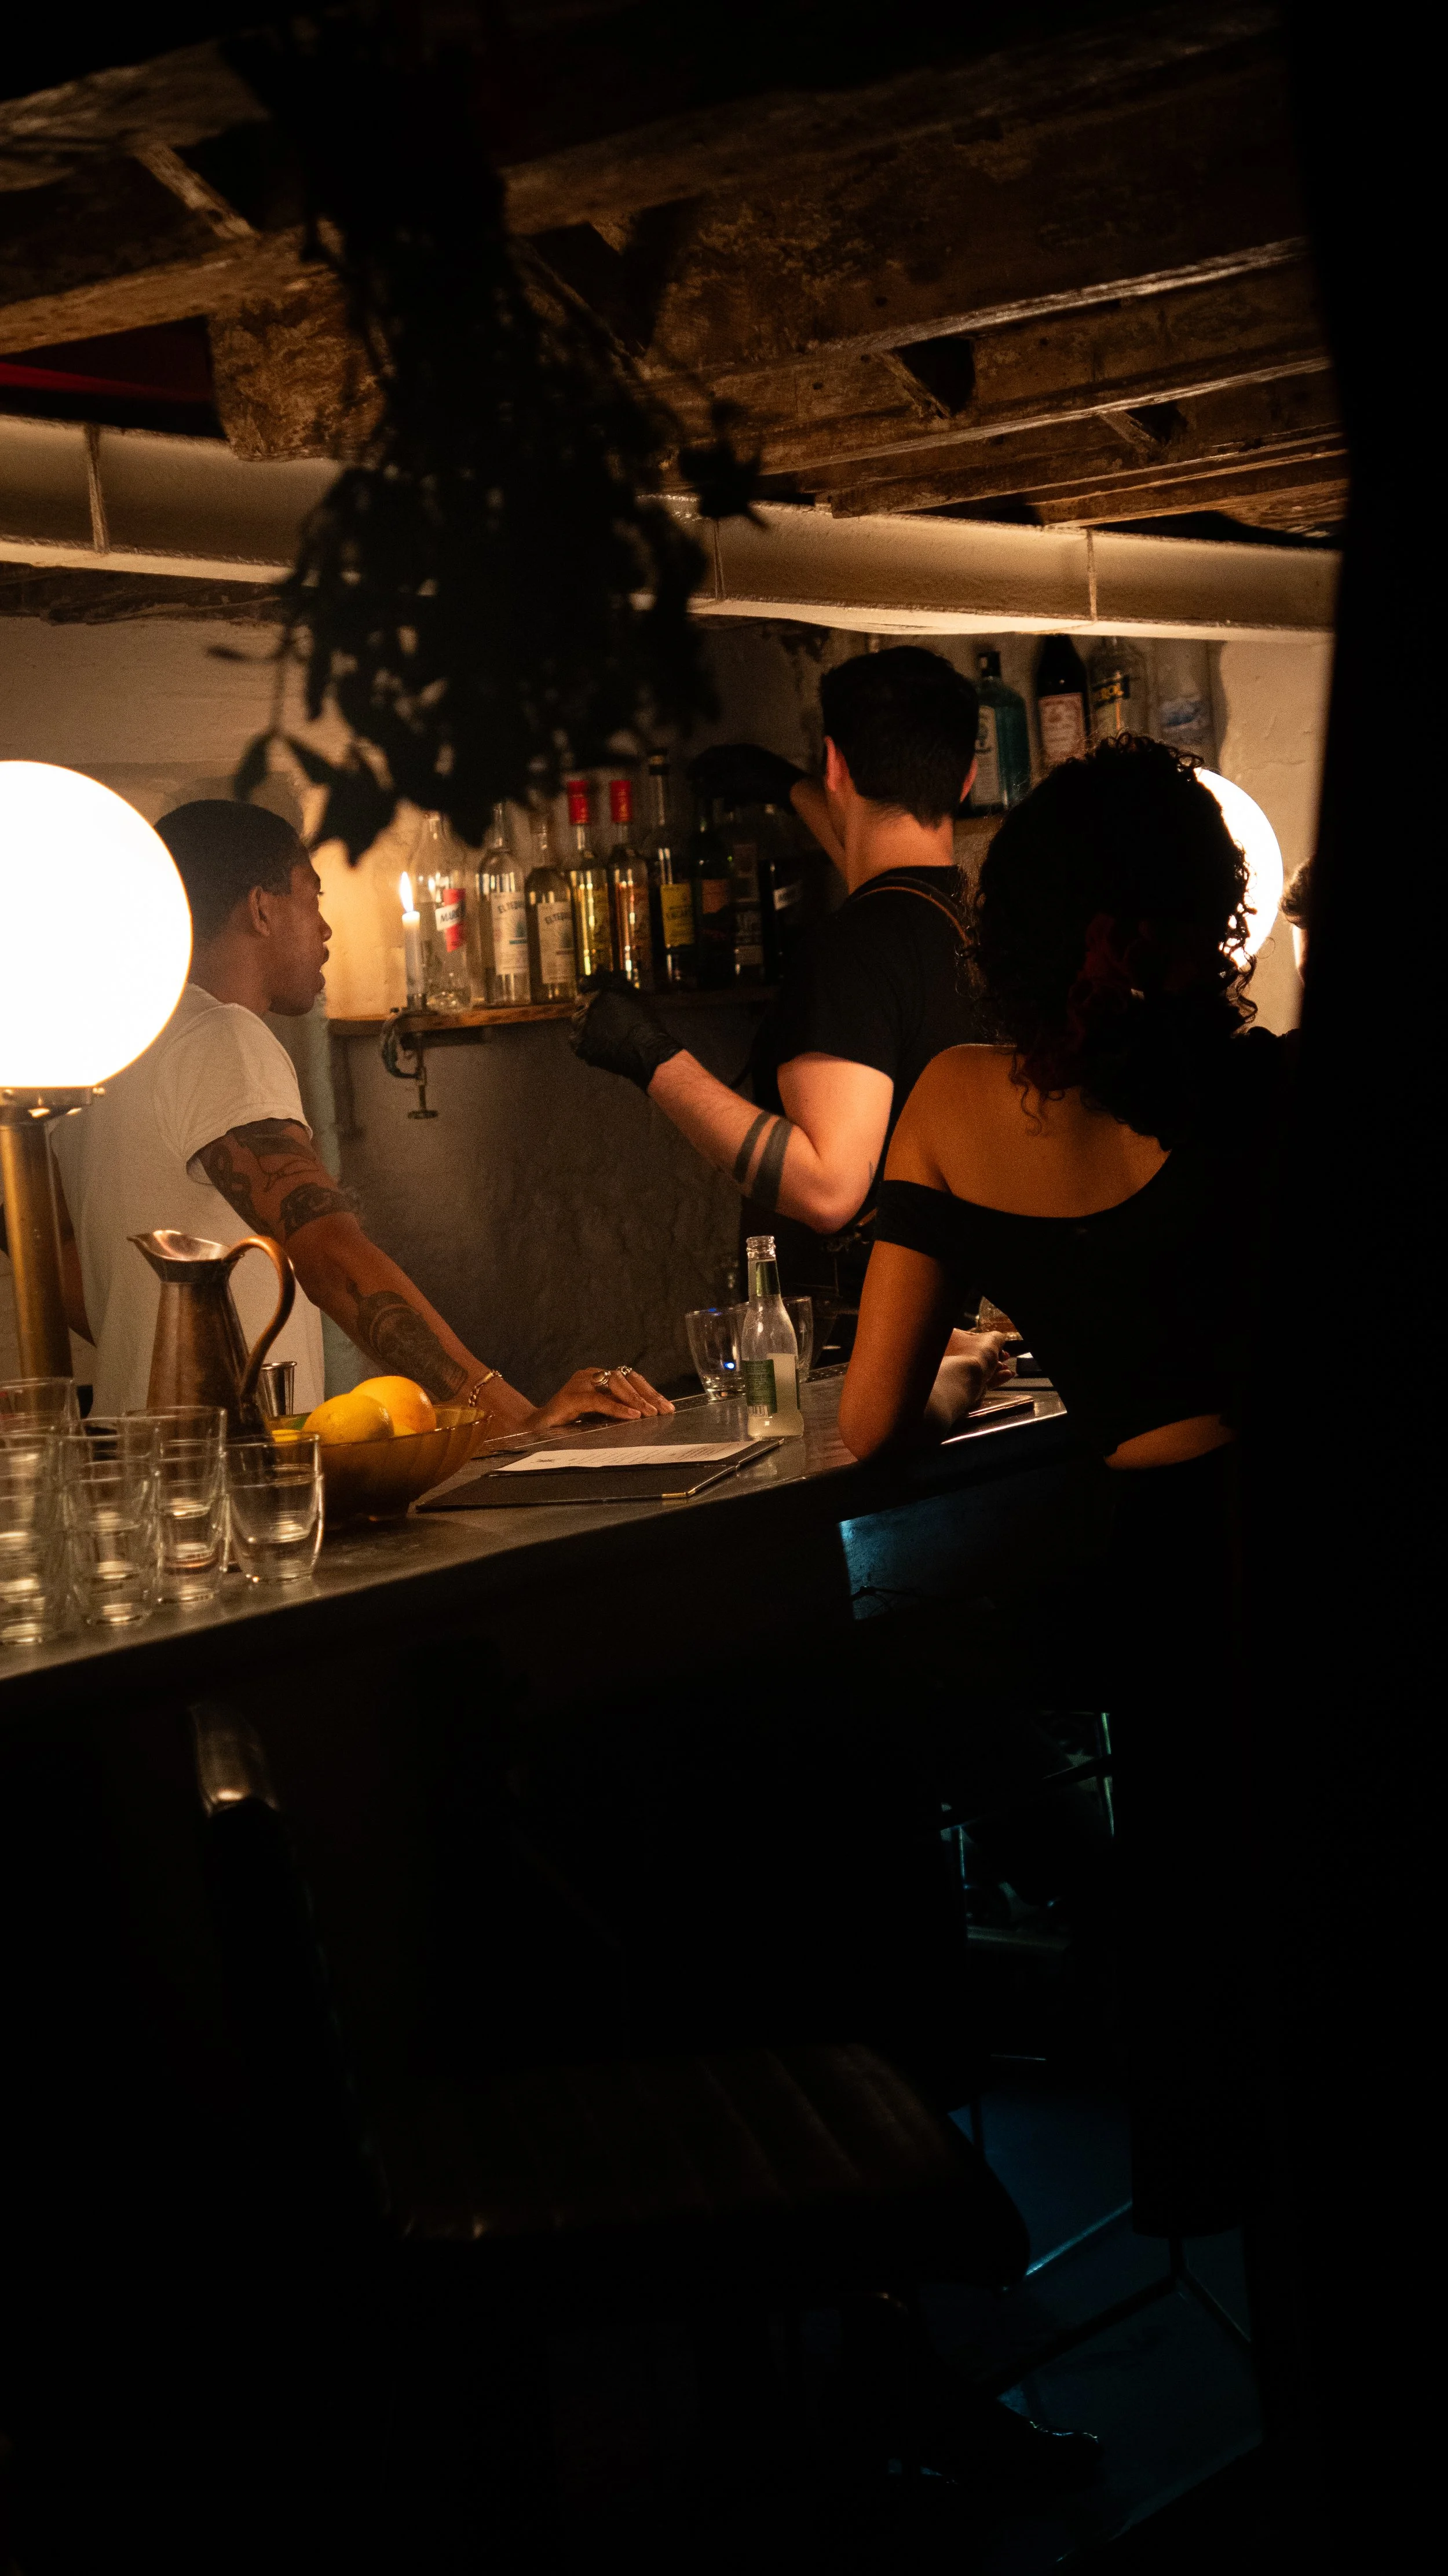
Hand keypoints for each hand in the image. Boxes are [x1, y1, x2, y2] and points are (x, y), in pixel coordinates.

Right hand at [524, 1366, 674, 1430]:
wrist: (534, 1429)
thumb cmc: (568, 1424)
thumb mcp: (598, 1415)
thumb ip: (616, 1410)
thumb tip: (647, 1415)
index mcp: (597, 1378)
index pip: (630, 1378)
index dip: (649, 1391)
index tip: (667, 1406)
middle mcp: (589, 1375)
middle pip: (626, 1378)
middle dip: (647, 1394)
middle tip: (663, 1410)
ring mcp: (579, 1383)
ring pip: (614, 1385)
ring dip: (635, 1400)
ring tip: (650, 1414)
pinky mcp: (570, 1396)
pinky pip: (599, 1400)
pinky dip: (617, 1408)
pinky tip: (632, 1416)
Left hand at [572, 974, 682, 1091]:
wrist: (648, 1052)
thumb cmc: (646, 1024)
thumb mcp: (633, 996)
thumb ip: (614, 983)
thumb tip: (600, 970)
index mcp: (600, 992)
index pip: (585, 984)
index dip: (592, 991)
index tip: (598, 999)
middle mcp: (587, 1007)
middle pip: (580, 1003)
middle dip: (589, 1009)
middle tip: (606, 1021)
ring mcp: (582, 1027)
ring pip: (577, 1022)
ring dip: (586, 1025)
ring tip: (605, 1034)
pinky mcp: (580, 1046)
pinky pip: (576, 1041)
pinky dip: (584, 1042)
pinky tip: (599, 1045)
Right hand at [686, 743, 804, 808]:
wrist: (792, 788)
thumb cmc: (761, 782)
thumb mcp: (735, 784)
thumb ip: (714, 787)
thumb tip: (695, 790)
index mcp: (737, 751)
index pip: (712, 754)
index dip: (697, 764)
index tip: (687, 777)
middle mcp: (746, 755)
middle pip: (722, 765)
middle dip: (709, 778)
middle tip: (697, 789)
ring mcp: (756, 766)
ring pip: (733, 776)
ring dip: (721, 788)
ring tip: (713, 802)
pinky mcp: (764, 778)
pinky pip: (744, 784)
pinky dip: (735, 794)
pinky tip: (731, 806)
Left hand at [946, 1328, 1014, 1380]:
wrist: (964, 1382)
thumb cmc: (972, 1357)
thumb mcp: (990, 1339)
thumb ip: (997, 1338)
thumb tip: (999, 1340)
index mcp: (950, 1339)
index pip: (970, 1338)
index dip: (987, 1341)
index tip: (997, 1345)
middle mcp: (948, 1356)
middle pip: (975, 1355)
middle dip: (993, 1357)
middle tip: (1003, 1356)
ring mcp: (954, 1373)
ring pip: (978, 1369)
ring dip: (995, 1368)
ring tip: (1006, 1368)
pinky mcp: (962, 1387)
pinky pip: (980, 1381)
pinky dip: (993, 1379)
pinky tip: (1005, 1375)